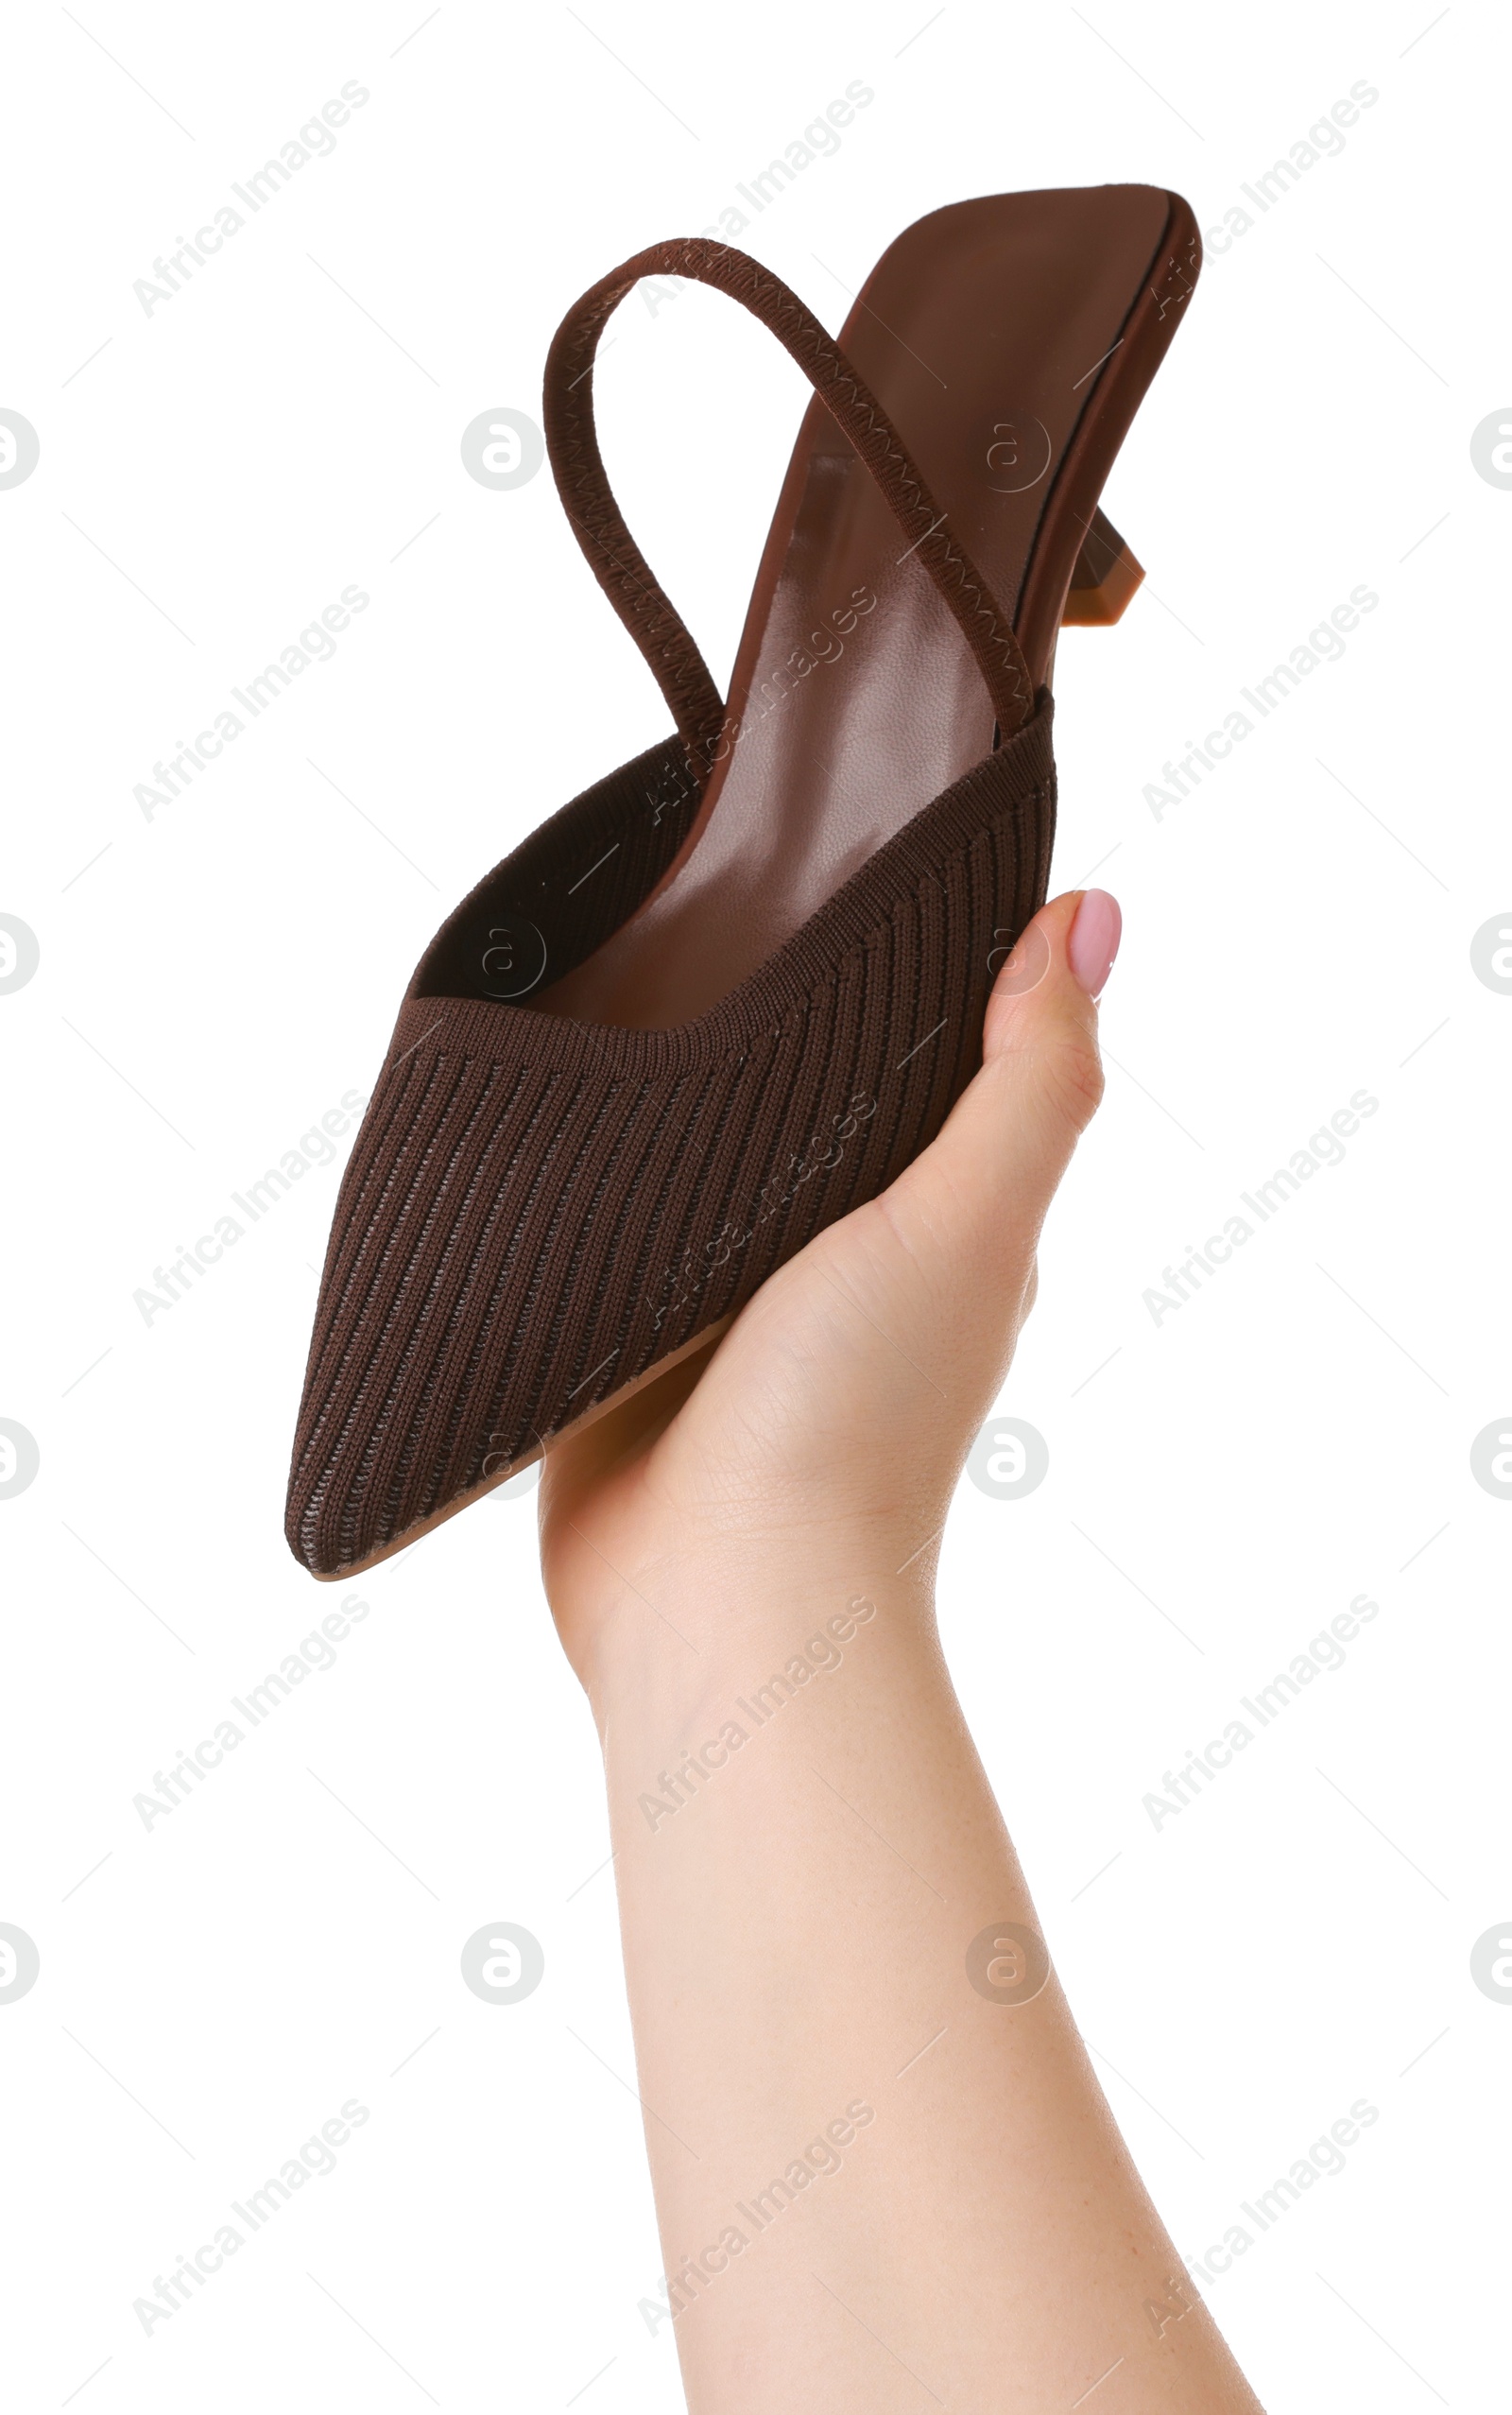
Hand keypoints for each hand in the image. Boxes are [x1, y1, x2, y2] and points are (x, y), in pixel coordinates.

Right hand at [538, 888, 1120, 1699]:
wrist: (714, 1601)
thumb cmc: (852, 1422)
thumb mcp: (965, 1224)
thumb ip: (1028, 1081)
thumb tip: (1095, 916)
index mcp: (941, 1219)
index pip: (941, 1057)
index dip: (912, 962)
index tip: (858, 846)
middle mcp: (845, 1252)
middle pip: (815, 1095)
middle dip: (772, 1008)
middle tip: (703, 881)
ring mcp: (731, 1293)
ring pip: (707, 1151)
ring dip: (675, 1086)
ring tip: (611, 962)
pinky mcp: (628, 1327)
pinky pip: (614, 1220)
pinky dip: (597, 1167)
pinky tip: (556, 1095)